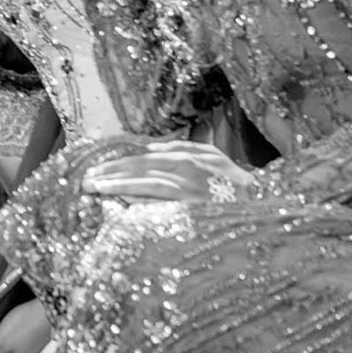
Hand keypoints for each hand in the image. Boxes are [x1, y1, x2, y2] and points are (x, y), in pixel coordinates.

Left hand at [86, 140, 249, 203]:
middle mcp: (187, 168)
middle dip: (111, 173)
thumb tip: (152, 148)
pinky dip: (143, 198)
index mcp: (187, 157)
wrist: (266, 201)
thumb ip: (183, 148)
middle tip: (85, 179)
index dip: (119, 164)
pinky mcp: (196, 204)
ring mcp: (191, 187)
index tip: (96, 169)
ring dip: (119, 184)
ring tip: (95, 187)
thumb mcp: (212, 156)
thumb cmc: (236, 182)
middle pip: (140, 168)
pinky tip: (122, 199)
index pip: (143, 159)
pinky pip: (164, 199)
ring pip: (147, 182)